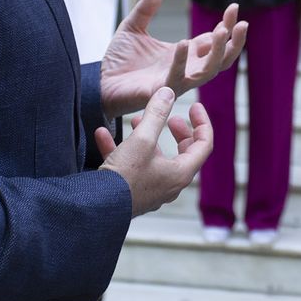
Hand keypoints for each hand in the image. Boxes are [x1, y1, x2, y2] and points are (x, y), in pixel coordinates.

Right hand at [98, 87, 213, 216]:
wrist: (96, 208)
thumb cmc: (124, 177)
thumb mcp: (142, 139)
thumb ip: (156, 114)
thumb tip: (168, 93)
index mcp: (180, 173)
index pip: (204, 144)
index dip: (202, 122)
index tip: (194, 105)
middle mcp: (169, 183)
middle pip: (183, 153)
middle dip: (177, 131)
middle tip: (169, 117)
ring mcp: (150, 189)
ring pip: (154, 157)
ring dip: (145, 136)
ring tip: (133, 120)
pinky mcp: (130, 191)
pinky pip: (130, 166)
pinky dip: (120, 149)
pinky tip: (102, 134)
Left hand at [100, 0, 247, 118]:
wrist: (100, 82)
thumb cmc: (119, 60)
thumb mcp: (133, 27)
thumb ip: (146, 8)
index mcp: (184, 54)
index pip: (214, 41)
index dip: (226, 25)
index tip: (233, 7)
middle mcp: (185, 69)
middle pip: (221, 59)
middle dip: (234, 42)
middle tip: (242, 23)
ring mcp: (176, 81)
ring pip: (208, 71)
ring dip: (219, 53)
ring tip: (223, 31)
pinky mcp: (161, 91)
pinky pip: (177, 77)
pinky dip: (182, 60)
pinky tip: (183, 43)